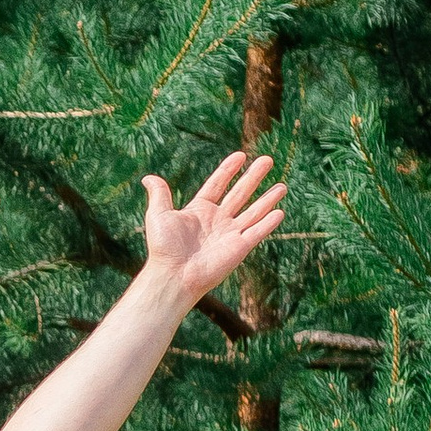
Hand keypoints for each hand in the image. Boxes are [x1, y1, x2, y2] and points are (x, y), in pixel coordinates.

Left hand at [144, 152, 284, 304]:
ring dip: (268, 199)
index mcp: (199, 210)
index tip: (240, 155)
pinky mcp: (239, 248)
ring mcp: (229, 234)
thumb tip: (148, 177)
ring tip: (282, 185)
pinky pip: (257, 232)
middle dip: (254, 176)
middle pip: (240, 193)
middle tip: (268, 160)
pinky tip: (280, 212)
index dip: (228, 170)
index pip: (217, 185)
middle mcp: (217, 220)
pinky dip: (268, 223)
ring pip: (253, 212)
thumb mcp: (158, 214)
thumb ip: (159, 194)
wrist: (174, 275)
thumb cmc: (164, 247)